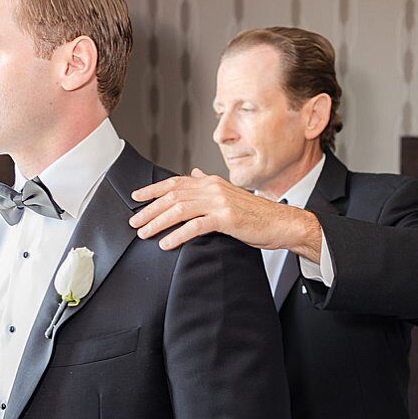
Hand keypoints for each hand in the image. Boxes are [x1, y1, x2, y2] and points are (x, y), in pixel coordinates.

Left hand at [129, 169, 320, 256]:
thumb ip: (210, 184)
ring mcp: (220, 202)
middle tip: (134, 223)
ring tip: (144, 234)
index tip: (136, 198)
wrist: (283, 223)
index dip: (153, 189)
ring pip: (179, 210)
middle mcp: (214, 188)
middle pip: (173, 196)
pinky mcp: (227, 218)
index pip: (176, 182)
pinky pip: (195, 226)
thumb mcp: (230, 195)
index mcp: (213, 182)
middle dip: (149, 209)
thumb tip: (193, 174)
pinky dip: (177, 235)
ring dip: (158, 222)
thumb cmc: (257, 214)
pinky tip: (166, 244)